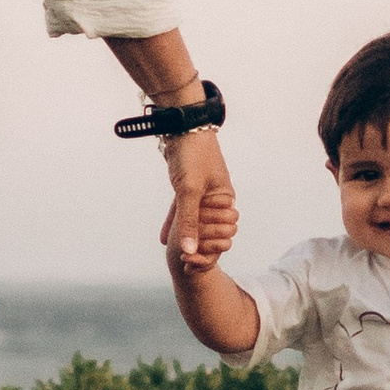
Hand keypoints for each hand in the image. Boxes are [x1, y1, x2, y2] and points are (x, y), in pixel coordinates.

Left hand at [160, 128, 235, 267]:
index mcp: (225, 198)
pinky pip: (182, 210)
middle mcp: (217, 197)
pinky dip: (175, 223)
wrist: (182, 127)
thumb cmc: (192, 156)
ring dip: (184, 235)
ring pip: (193, 219)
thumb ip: (189, 221)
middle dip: (197, 244)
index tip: (192, 261)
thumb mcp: (189, 190)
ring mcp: (202, 192)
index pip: (221, 231)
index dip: (208, 247)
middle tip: (183, 262)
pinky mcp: (188, 187)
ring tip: (173, 255)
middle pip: (208, 228)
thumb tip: (189, 250)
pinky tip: (164, 237)